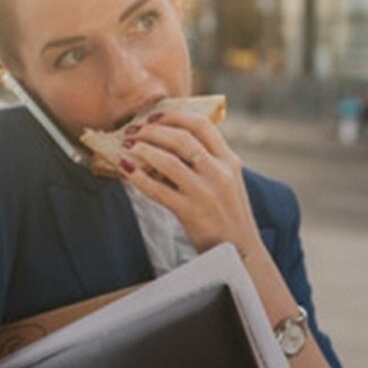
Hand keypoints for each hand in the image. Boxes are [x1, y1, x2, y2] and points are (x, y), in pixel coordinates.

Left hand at [119, 112, 262, 254]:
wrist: (241, 251)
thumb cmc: (230, 215)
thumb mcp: (231, 181)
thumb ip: (212, 161)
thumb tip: (176, 141)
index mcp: (230, 161)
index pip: (202, 125)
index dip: (174, 116)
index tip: (155, 116)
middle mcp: (219, 173)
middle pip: (181, 138)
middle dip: (152, 131)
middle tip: (134, 130)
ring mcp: (205, 193)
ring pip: (167, 161)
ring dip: (142, 149)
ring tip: (127, 146)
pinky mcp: (190, 212)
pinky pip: (157, 190)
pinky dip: (138, 177)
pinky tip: (126, 170)